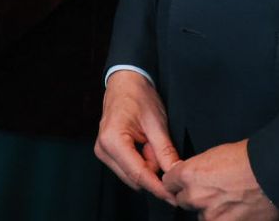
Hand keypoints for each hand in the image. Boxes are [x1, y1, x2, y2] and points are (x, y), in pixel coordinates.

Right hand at [96, 70, 180, 204]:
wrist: (125, 82)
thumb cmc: (138, 96)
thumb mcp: (157, 123)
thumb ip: (165, 152)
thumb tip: (175, 174)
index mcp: (112, 140)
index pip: (138, 174)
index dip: (158, 187)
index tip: (173, 197)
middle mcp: (103, 149)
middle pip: (135, 178)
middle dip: (153, 170)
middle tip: (162, 148)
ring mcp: (103, 151)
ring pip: (132, 175)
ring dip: (147, 165)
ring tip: (151, 143)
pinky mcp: (106, 152)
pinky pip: (128, 168)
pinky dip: (141, 161)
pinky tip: (145, 145)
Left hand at [162, 140, 277, 219]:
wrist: (273, 172)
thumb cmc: (248, 157)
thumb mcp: (215, 154)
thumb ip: (198, 169)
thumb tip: (194, 177)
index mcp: (189, 174)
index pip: (169, 183)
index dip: (177, 182)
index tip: (184, 183)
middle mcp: (195, 197)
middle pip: (184, 200)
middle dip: (194, 197)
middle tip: (212, 191)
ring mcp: (211, 216)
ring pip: (202, 216)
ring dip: (211, 211)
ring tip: (229, 201)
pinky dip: (227, 218)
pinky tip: (238, 210)